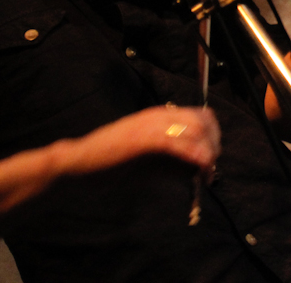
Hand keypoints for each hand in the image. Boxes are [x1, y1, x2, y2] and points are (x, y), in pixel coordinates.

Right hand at [64, 105, 221, 180]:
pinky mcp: (144, 139)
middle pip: (203, 121)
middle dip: (213, 145)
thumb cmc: (110, 163)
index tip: (212, 157)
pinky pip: (178, 144)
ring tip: (205, 175)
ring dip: (207, 153)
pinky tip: (200, 171)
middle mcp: (159, 116)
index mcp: (159, 116)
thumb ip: (173, 161)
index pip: (201, 115)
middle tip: (210, 169)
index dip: (212, 135)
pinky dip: (195, 157)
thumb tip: (199, 170)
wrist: (77, 165)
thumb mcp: (148, 160)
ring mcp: (151, 125)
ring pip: (196, 130)